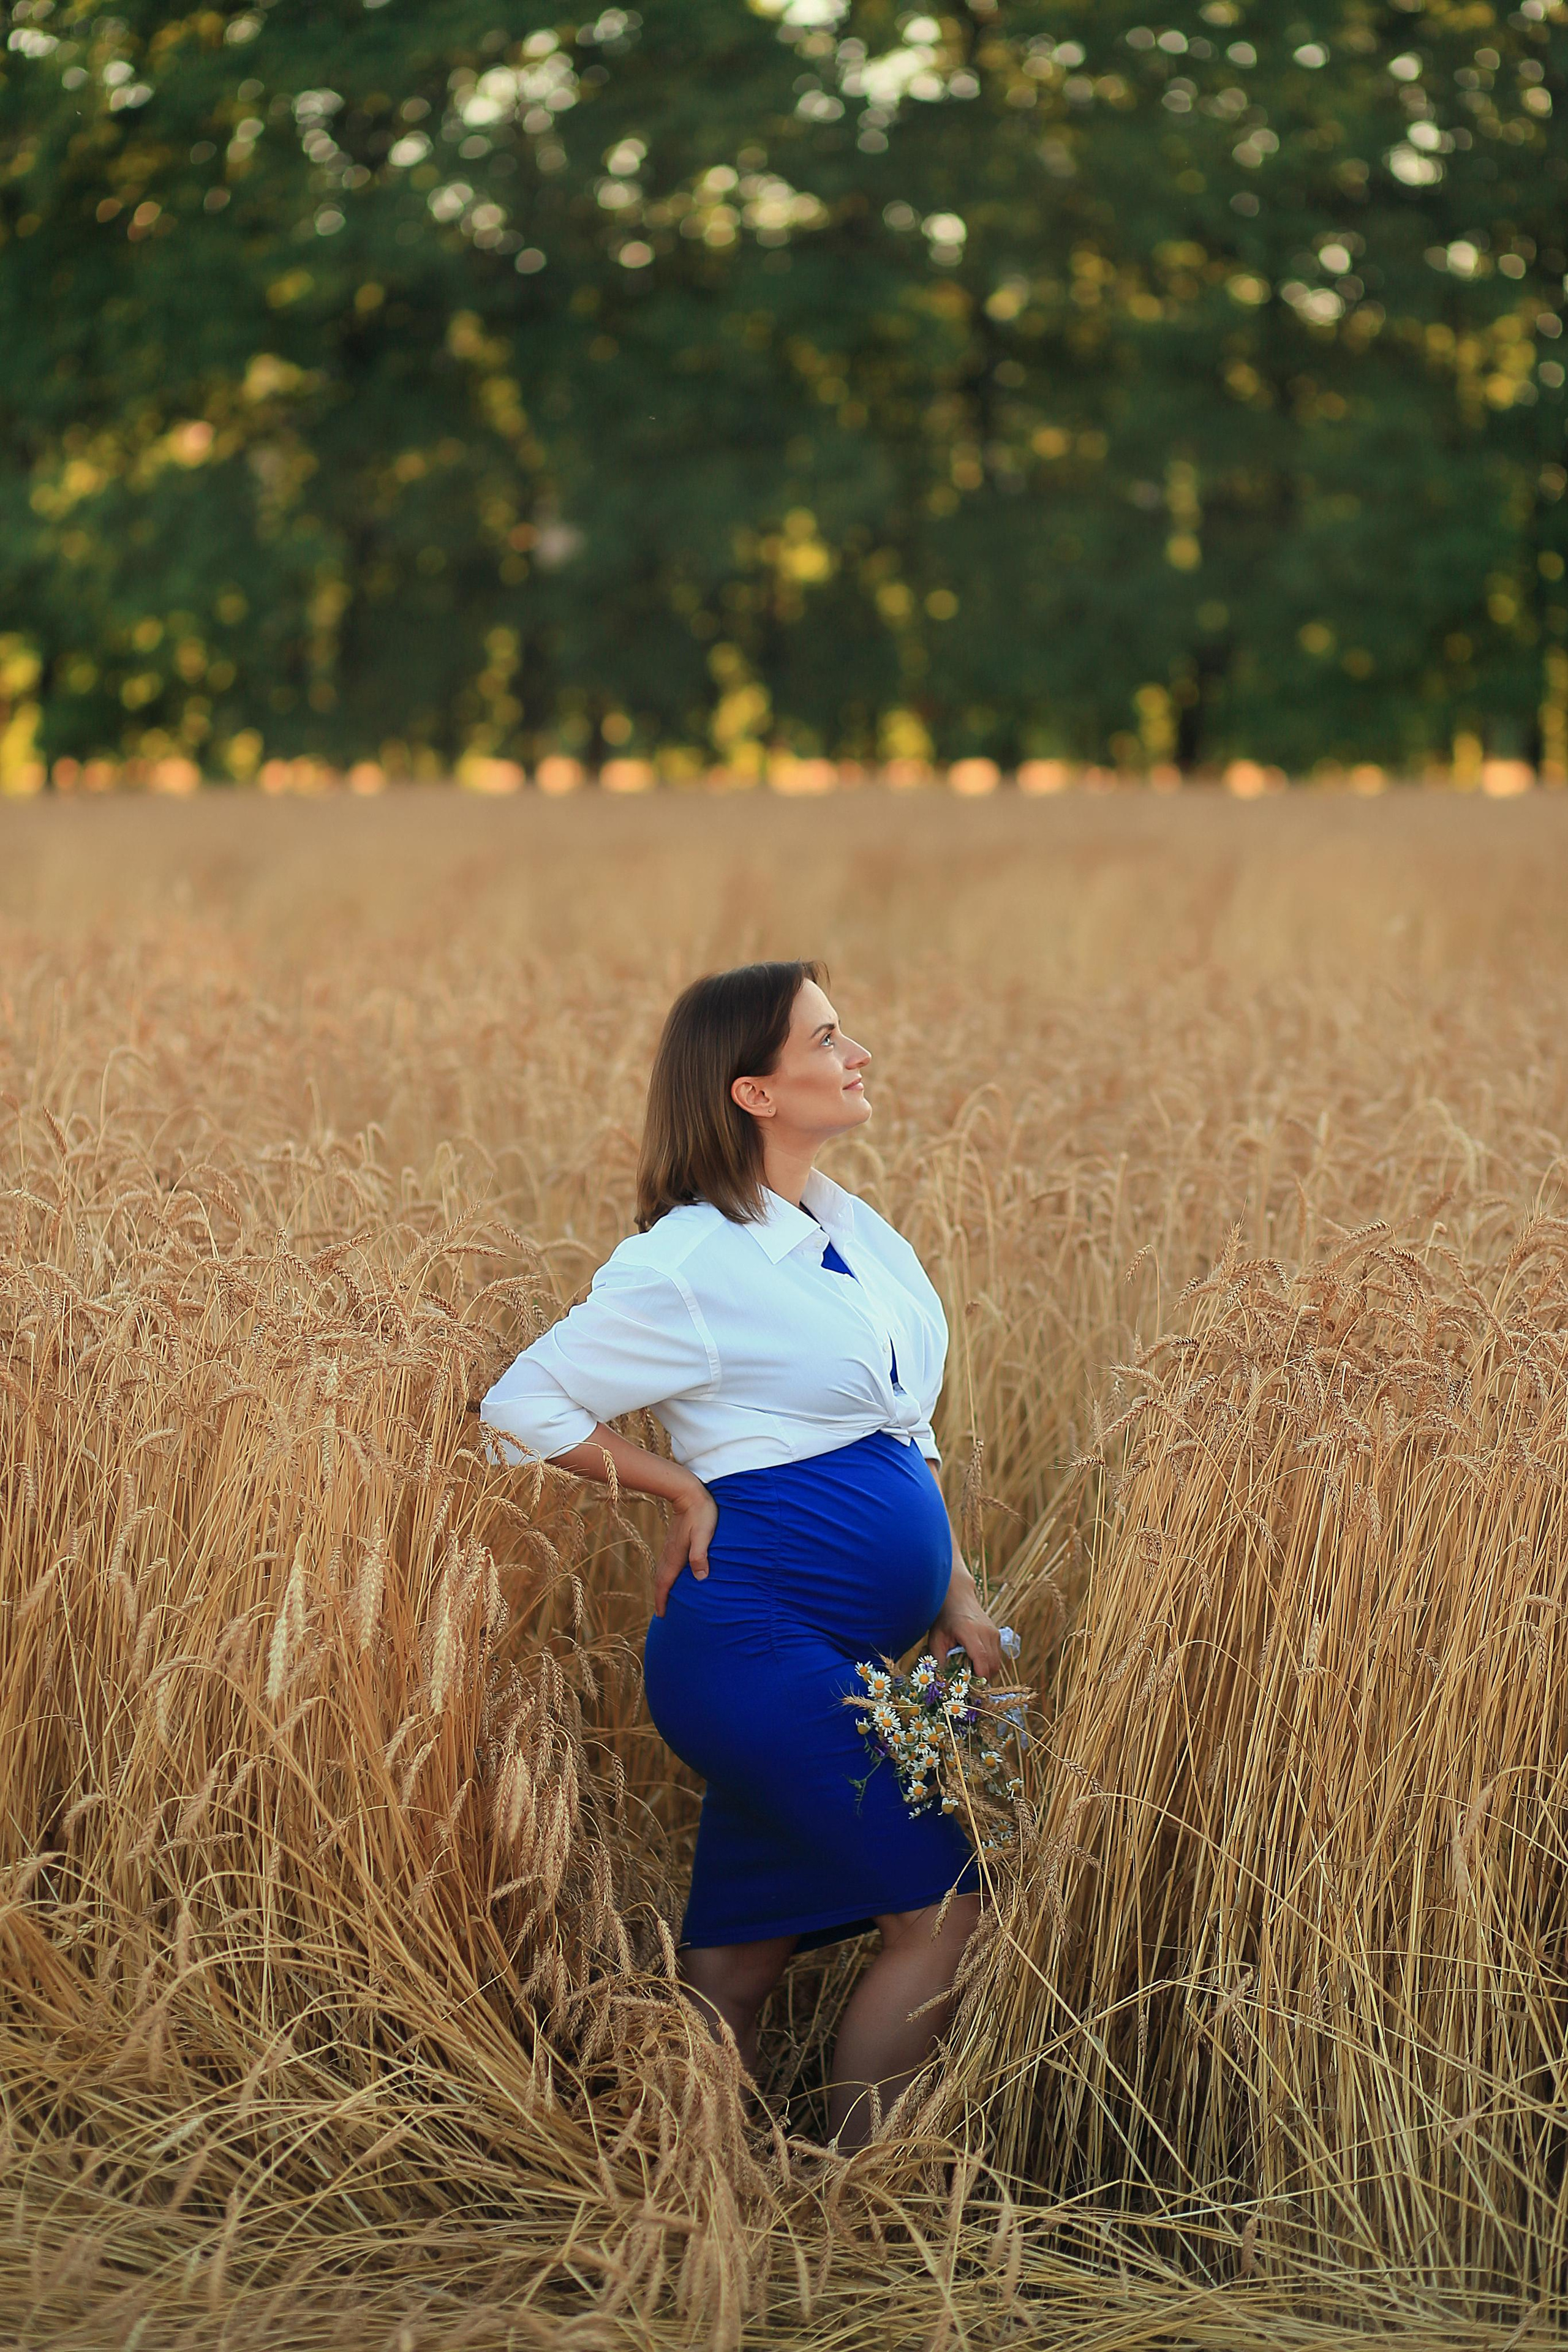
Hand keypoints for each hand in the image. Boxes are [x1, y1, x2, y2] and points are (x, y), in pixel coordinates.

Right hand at [653, 1476, 716, 1616]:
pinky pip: (667, 1563)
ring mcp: (670, 1546)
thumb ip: (700, 1555)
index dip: (662, 1600)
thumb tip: (700, 1577)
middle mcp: (670, 1553)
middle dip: (660, 1597)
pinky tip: (673, 1575)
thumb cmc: (701, 1512)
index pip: (665, 1583)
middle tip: (661, 1614)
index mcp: (675, 1555)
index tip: (661, 1616)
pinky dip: (666, 1575)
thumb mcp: (703, 1534)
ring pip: (663, 1571)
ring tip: (665, 1598)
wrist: (687, 1491)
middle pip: (661, 1580)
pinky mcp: (674, 1540)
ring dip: (662, 1586)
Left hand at [930, 1594, 1005, 1680]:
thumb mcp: (936, 1638)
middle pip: (992, 1663)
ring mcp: (994, 1632)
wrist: (957, 1597)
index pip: (981, 1656)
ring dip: (987, 1672)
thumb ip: (938, 1659)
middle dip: (983, 1678)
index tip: (974, 1687)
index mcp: (970, 1631)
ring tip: (972, 1676)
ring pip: (997, 1662)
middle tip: (970, 1687)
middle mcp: (986, 1631)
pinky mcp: (997, 1634)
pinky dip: (990, 1664)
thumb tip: (942, 1681)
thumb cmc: (943, 1618)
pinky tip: (977, 1664)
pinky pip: (997, 1656)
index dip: (980, 1674)